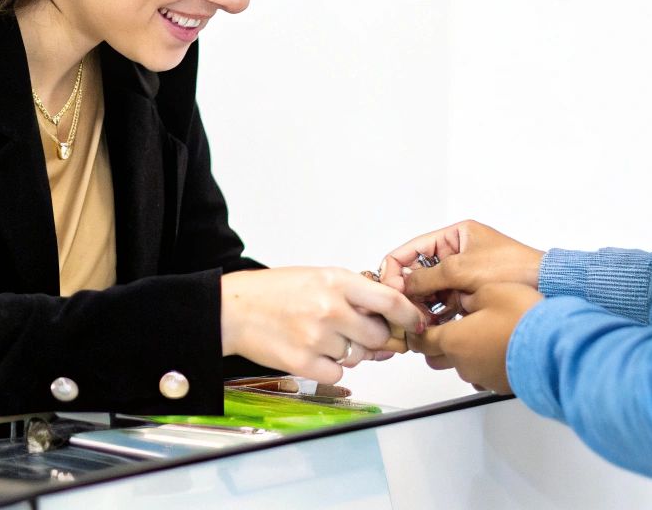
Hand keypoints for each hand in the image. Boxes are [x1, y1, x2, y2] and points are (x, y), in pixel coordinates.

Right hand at [220, 267, 424, 383]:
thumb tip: (387, 322)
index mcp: (336, 282)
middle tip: (359, 333)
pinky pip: (337, 374)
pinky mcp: (304, 363)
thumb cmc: (275, 291)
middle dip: (374, 339)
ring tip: (322, 336)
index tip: (416, 323)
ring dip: (348, 352)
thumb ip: (354, 294)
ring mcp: (317, 338)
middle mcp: (330, 309)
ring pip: (357, 357)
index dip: (409, 315)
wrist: (234, 309)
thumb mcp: (319, 277)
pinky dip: (330, 367)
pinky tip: (311, 351)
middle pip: (377, 336)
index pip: (389, 300)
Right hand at [378, 220, 542, 317]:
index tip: (387, 286)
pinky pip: (447, 303)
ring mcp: (465, 275)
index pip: (414, 249)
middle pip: (420, 271)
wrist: (547, 287)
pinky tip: (430, 326)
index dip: (396, 267)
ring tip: (414, 320)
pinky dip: (437, 314)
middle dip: (409, 290)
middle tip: (399, 307)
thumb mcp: (463, 269)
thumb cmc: (513, 268)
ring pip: (432, 291)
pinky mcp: (472, 294)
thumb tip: (401, 285)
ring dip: (422, 305)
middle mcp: (458, 253)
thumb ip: (428, 276)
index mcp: (455, 235)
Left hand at [408, 283, 542, 392]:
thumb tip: (464, 300)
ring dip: (462, 351)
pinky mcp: (499, 384)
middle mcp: (463, 363)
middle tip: (443, 325)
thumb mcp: (491, 291)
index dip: (415, 331)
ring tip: (478, 332)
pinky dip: (483, 361)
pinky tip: (496, 347)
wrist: (553, 350)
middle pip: (435, 357)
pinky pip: (481, 373)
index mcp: (454, 340)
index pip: (420, 341)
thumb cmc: (524, 321)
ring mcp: (481, 377)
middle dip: (435, 342)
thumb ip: (469, 296)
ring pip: (460, 365)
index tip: (417, 323)